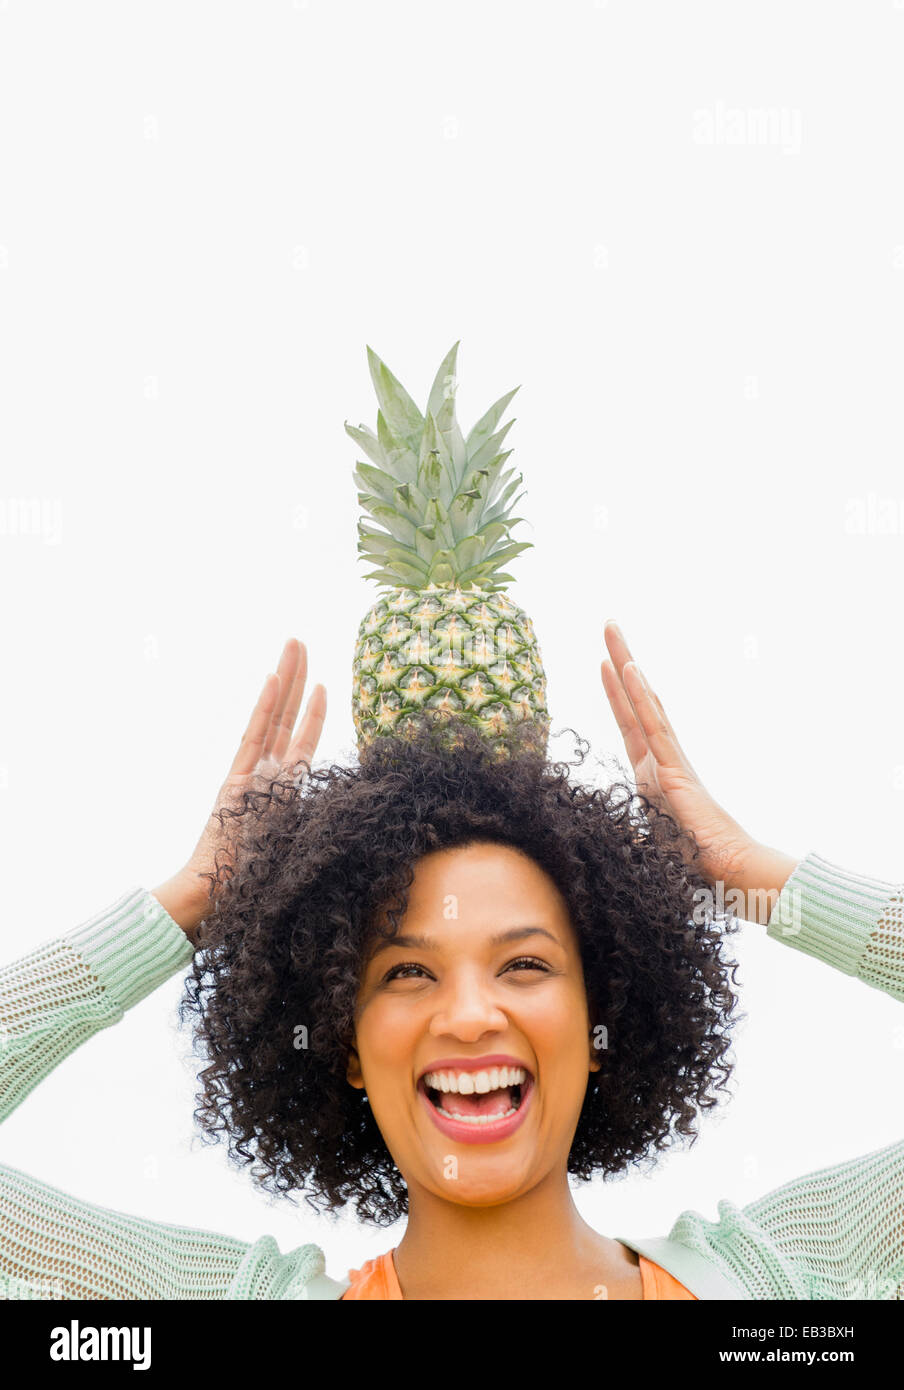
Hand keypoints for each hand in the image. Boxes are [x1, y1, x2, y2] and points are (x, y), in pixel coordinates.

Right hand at [152, 639, 325, 939]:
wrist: (213, 902)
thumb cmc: (255, 888)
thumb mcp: (297, 852)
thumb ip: (312, 832)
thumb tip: (353, 830)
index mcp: (279, 791)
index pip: (300, 742)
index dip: (312, 713)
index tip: (324, 685)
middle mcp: (263, 777)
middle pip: (284, 717)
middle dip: (295, 679)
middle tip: (300, 642)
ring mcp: (249, 776)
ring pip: (273, 718)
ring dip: (285, 679)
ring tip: (294, 644)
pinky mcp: (236, 783)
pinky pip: (255, 739)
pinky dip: (265, 710)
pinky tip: (275, 680)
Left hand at [600, 621, 797, 922]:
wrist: (726, 874)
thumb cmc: (694, 866)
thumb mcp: (650, 846)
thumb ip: (633, 838)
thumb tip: (614, 845)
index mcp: (652, 776)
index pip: (629, 724)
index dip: (617, 693)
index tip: (604, 665)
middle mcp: (660, 759)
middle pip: (636, 701)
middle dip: (621, 662)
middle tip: (609, 625)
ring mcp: (668, 758)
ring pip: (643, 702)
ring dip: (626, 663)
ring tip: (611, 629)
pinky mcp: (673, 767)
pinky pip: (651, 725)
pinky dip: (638, 696)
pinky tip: (627, 668)